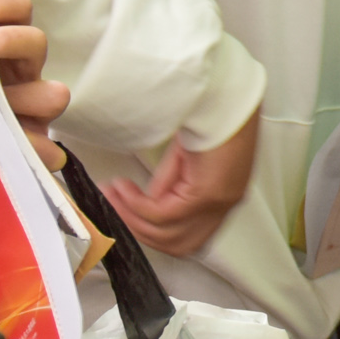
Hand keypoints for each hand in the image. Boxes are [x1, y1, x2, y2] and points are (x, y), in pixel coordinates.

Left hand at [0, 0, 69, 167]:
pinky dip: (36, 150)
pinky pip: (50, 150)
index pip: (17, 7)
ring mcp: (33, 109)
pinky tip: (11, 150)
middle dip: (3, 41)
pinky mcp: (36, 146)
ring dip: (24, 100)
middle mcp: (23, 72)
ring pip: (56, 94)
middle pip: (36, 41)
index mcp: (2, 44)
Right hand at [106, 111, 261, 258]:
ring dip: (134, 219)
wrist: (226, 95)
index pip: (186, 238)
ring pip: (169, 234)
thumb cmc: (214, 116)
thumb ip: (169, 186)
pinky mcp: (208, 194)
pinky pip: (164, 213)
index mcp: (221, 199)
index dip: (151, 232)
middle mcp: (223, 206)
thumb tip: (148, 201)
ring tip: (114, 198)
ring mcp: (218, 203)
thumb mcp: (184, 160)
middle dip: (139, 229)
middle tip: (113, 209)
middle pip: (177, 243)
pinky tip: (124, 190)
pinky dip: (138, 206)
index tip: (125, 215)